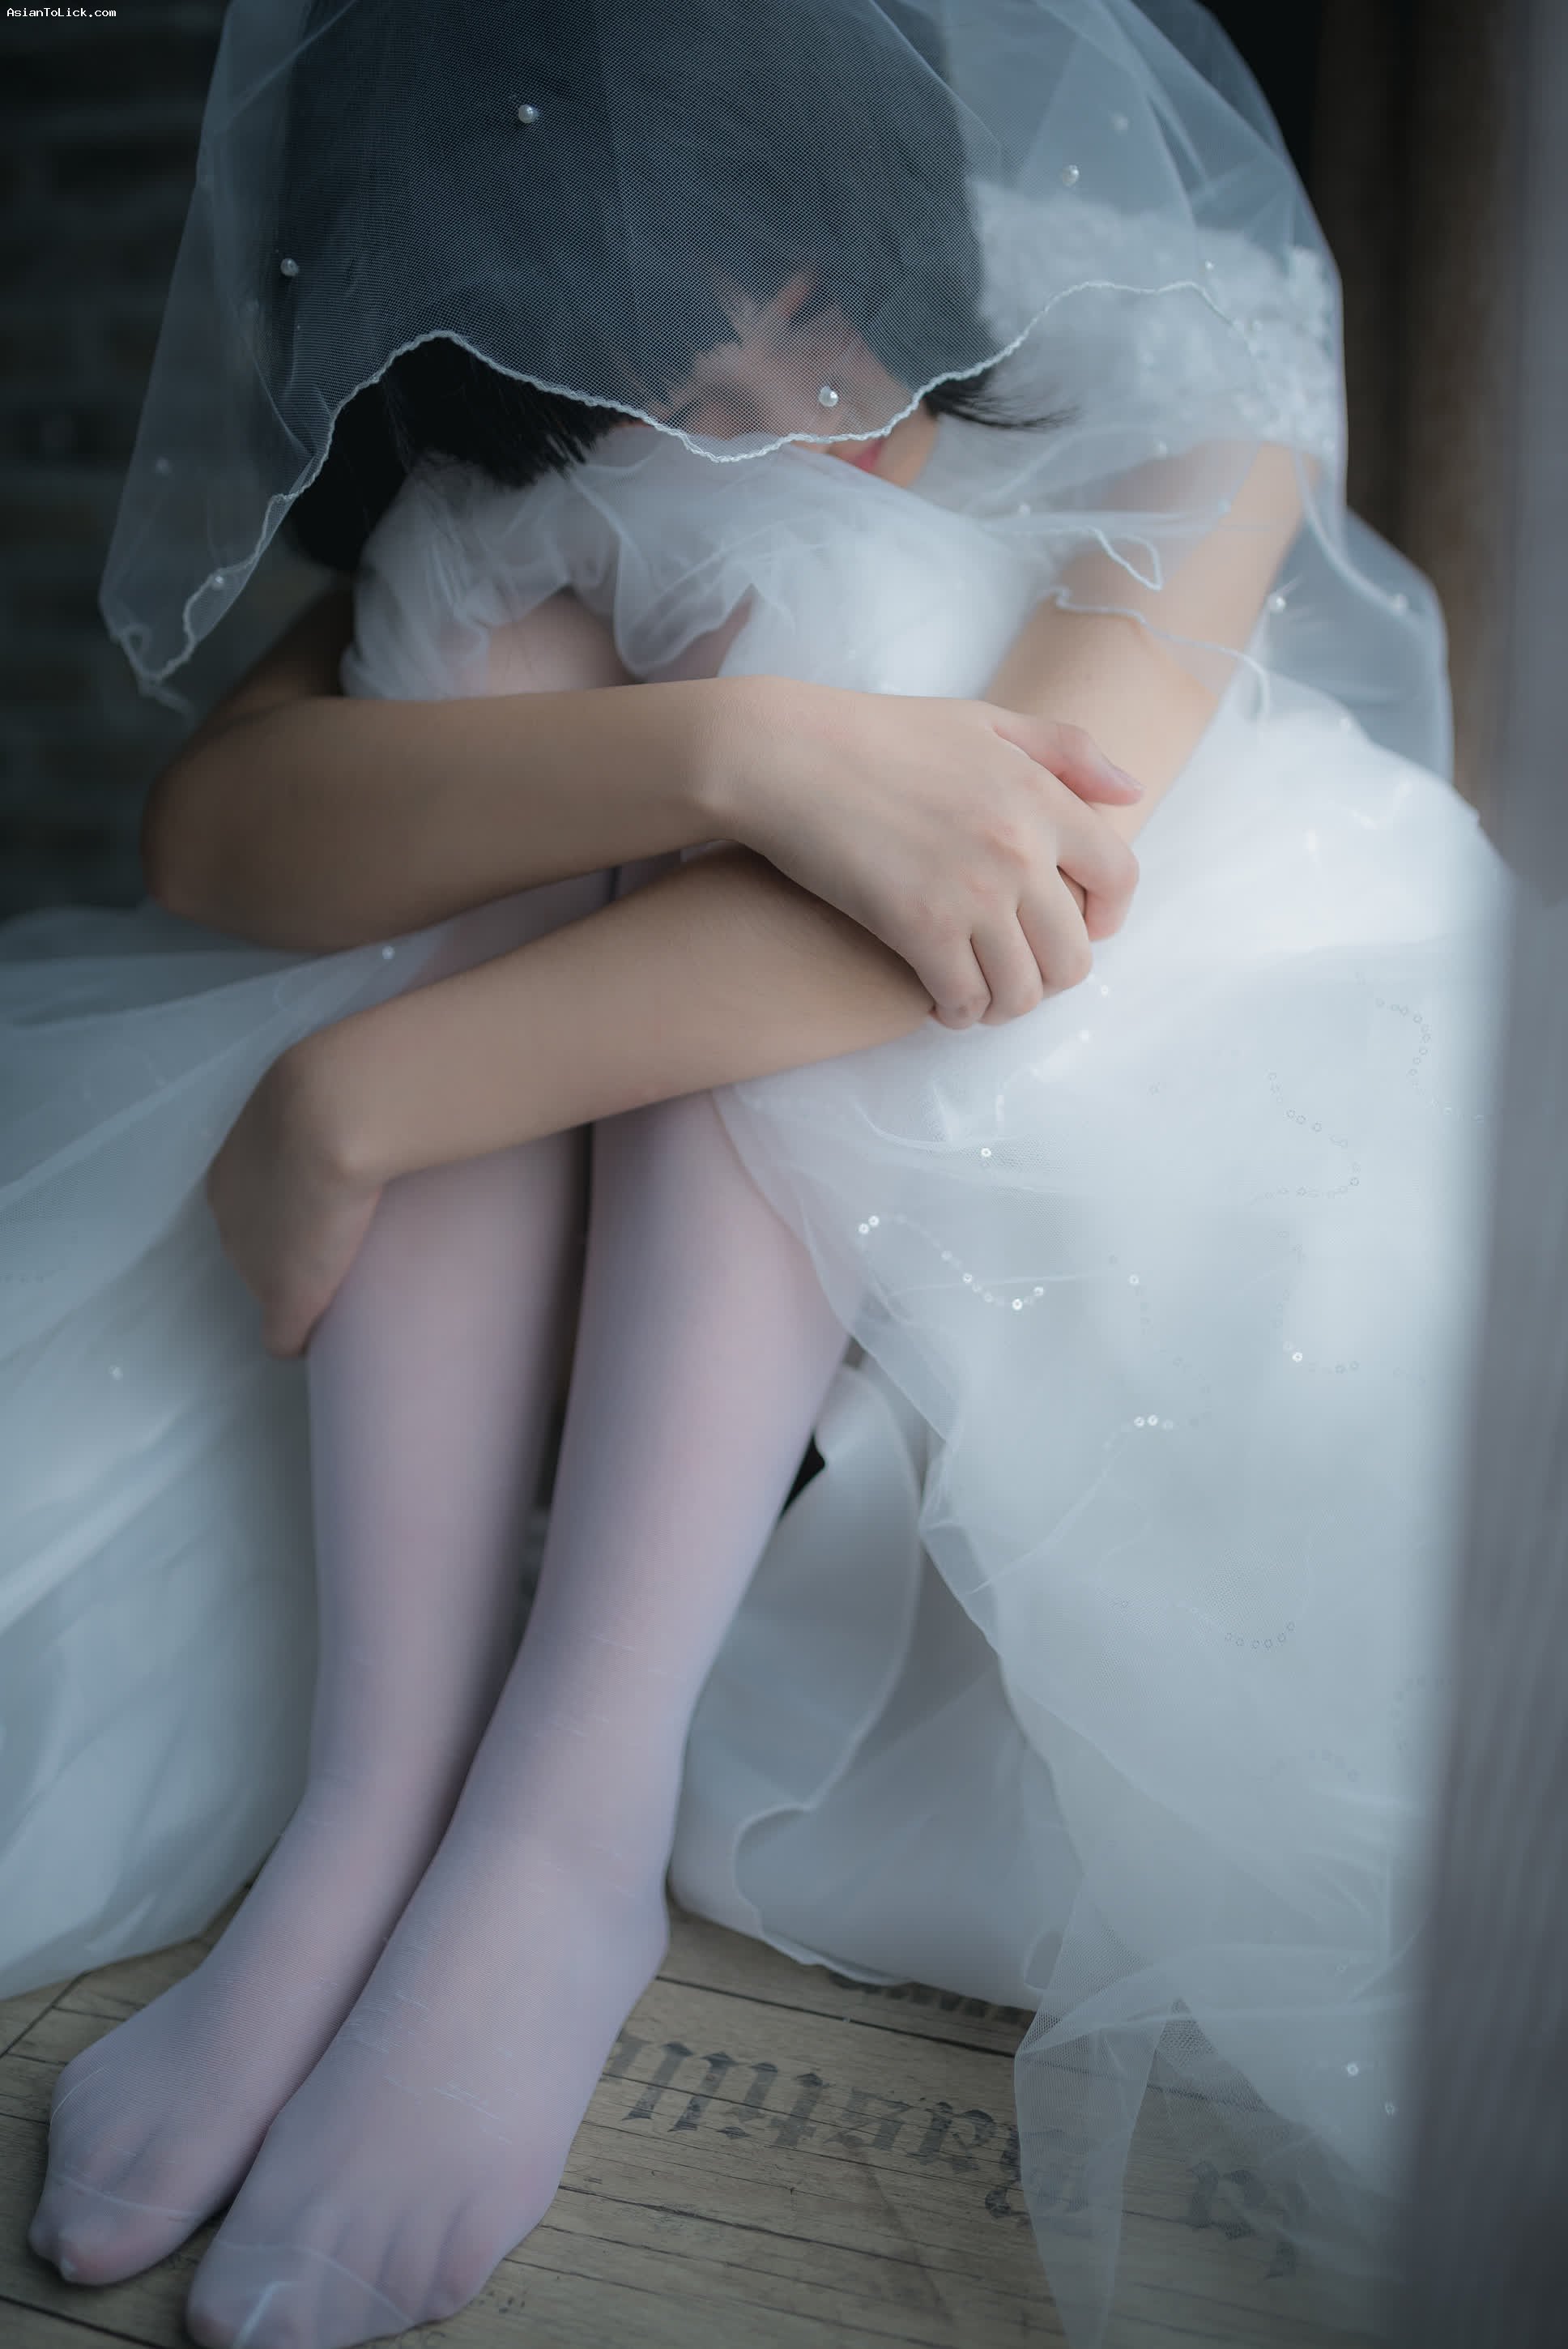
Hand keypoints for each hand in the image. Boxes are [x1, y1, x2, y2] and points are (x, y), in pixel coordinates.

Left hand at [203, 1045, 382, 1359]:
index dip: (288, 1214)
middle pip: (254, 1252)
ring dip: (302, 1289)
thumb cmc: (337, 1091)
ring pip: (272, 1289)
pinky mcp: (287, 1301)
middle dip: (290, 1253)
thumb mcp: (318, 1089)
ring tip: (344, 1284)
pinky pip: (284, 1337)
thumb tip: (373, 1087)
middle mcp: (230, 1222)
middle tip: (341, 1244)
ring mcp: (254, 1266)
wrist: (338, 1114)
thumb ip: (327, 1098)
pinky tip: (323, 1340)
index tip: (325, 1211)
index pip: (250, 1209)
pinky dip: (302, 1340)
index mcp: (230, 1176)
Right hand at [716, 678, 1142, 1027]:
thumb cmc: (879, 733)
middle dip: (1052, 977)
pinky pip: (965, 1000)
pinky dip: (958, 1013)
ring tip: (981, 997)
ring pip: (1022, 991)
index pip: (1119, 877)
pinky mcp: (918, 928)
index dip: (1110, 917)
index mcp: (1041, 796)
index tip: (1083, 928)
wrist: (787, 754)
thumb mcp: (984, 719)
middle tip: (1019, 972)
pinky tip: (941, 1003)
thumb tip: (1132, 794)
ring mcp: (971, 894)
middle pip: (1075, 955)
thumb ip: (1065, 749)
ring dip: (1005, 1006)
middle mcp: (1020, 850)